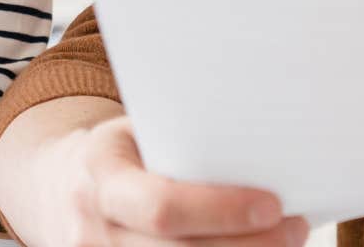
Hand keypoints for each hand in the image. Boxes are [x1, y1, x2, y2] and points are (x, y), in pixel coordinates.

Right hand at [20, 116, 307, 246]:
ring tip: (285, 242)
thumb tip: (267, 144)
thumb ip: (184, 139)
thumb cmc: (126, 150)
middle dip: (247, 246)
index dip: (222, 212)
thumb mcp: (140, 129)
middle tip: (296, 226)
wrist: (67, 184)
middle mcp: (92, 227)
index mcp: (101, 172)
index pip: (161, 206)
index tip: (273, 205)